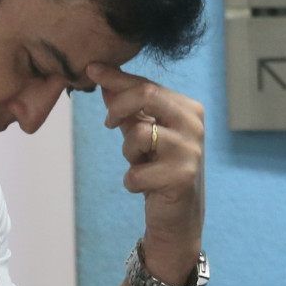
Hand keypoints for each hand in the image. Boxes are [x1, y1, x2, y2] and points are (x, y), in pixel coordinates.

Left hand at [90, 64, 204, 283]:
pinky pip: (135, 173)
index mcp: (188, 109)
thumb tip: (102, 79)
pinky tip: (147, 187)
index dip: (116, 77)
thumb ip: (128, 109)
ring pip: (136, 136)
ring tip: (141, 165)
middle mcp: (194, 125)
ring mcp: (190, 151)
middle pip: (146, 95)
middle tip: (108, 124)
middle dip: (118, 107)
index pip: (148, 85)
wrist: (179, 217)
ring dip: (128, 154)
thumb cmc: (160, 169)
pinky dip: (132, 182)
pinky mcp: (181, 177)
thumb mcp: (144, 134)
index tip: (91, 69)